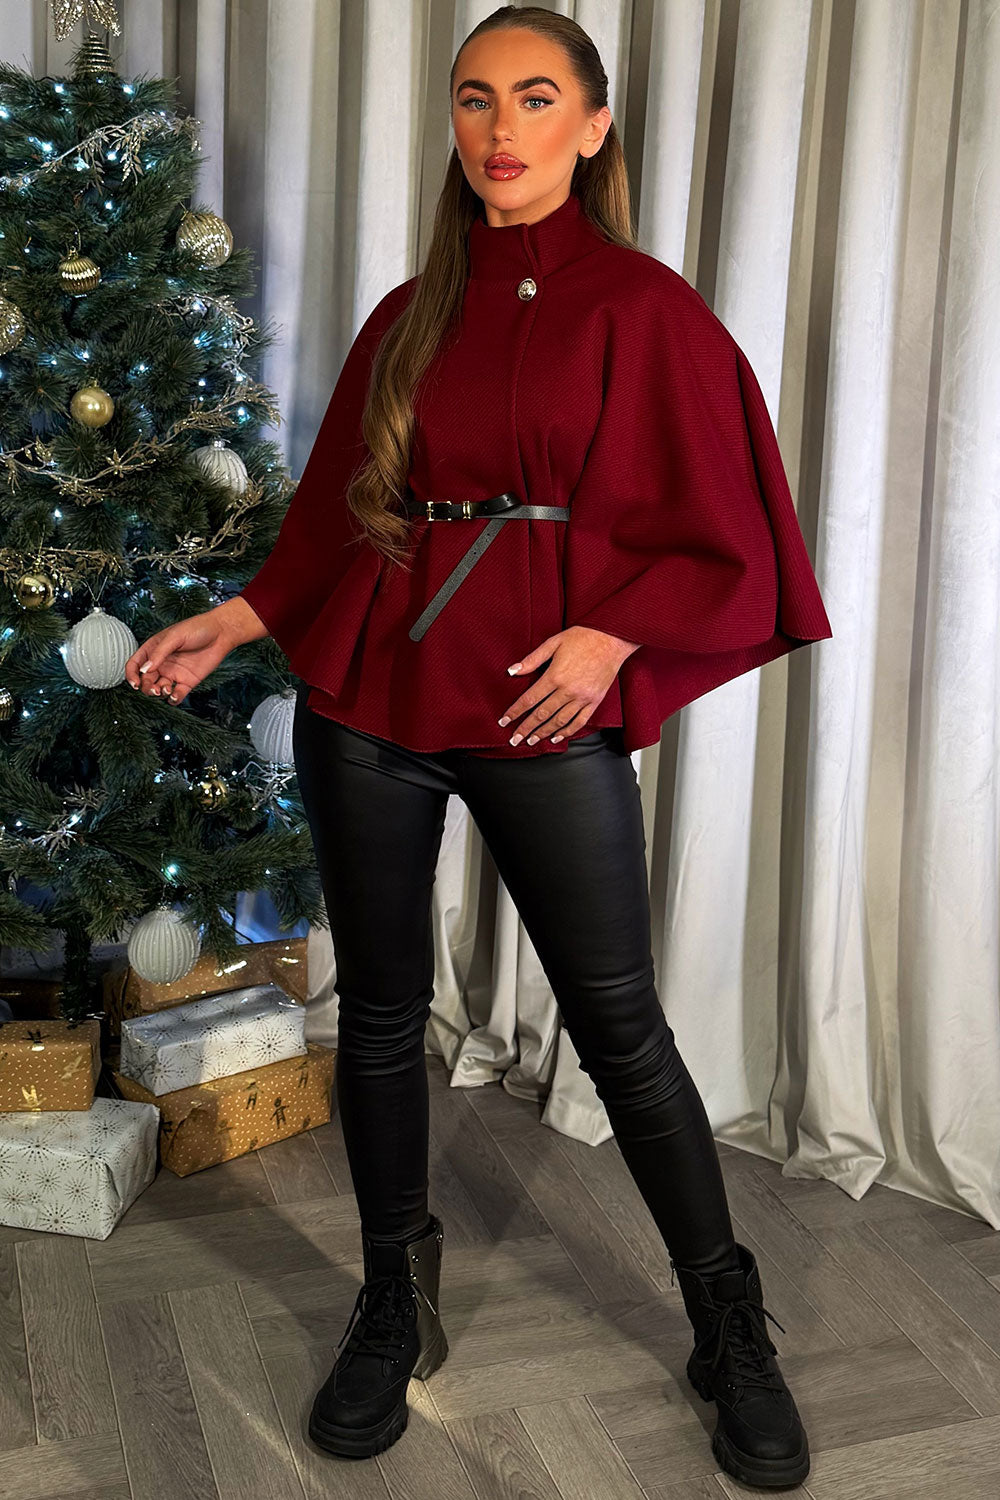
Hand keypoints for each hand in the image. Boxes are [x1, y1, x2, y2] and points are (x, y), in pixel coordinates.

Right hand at [124, 610, 242, 704]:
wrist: (221, 633)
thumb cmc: (197, 628)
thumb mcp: (174, 637)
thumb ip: (159, 653)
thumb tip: (144, 670)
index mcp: (154, 649)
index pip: (135, 665)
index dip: (131, 675)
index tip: (135, 684)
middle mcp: (162, 663)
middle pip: (145, 680)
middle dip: (146, 688)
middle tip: (154, 688)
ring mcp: (174, 673)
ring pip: (159, 689)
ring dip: (158, 693)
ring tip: (166, 689)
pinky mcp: (187, 682)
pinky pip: (176, 695)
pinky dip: (173, 699)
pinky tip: (175, 695)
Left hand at [498, 626, 638, 743]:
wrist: (612, 638)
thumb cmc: (582, 637)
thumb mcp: (553, 643)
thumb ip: (532, 659)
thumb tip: (512, 671)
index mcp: (555, 676)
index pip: (529, 699)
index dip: (515, 712)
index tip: (504, 722)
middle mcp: (568, 690)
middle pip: (541, 714)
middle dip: (525, 729)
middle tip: (514, 739)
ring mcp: (583, 698)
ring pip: (559, 721)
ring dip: (543, 733)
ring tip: (532, 741)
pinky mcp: (595, 701)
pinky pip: (579, 721)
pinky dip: (567, 732)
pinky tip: (557, 737)